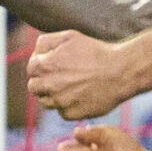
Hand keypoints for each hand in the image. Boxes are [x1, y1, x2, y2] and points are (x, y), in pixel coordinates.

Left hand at [26, 30, 142, 120]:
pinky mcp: (71, 114)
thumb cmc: (96, 52)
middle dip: (43, 82)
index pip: (31, 69)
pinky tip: (81, 96)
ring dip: (53, 95)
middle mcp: (49, 85)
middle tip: (59, 78)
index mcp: (45, 65)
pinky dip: (68, 106)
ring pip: (46, 102)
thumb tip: (36, 52)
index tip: (52, 66)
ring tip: (71, 87)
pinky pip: (62, 112)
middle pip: (34, 88)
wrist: (120, 72)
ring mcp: (60, 102)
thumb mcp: (70, 36)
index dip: (40, 66)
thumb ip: (46, 42)